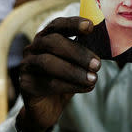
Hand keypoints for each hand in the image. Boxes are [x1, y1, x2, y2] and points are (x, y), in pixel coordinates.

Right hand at [17, 16, 100, 131]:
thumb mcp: (76, 64)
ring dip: (74, 71)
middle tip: (97, 64)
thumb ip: (85, 52)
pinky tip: (85, 88)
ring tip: (93, 79)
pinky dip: (69, 85)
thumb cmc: (64, 80)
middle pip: (53, 42)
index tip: (90, 26)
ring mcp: (26, 65)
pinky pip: (47, 83)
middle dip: (77, 52)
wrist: (46, 108)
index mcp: (47, 37)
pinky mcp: (25, 84)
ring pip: (48, 63)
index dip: (73, 23)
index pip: (58, 24)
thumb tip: (106, 43)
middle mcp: (33, 48)